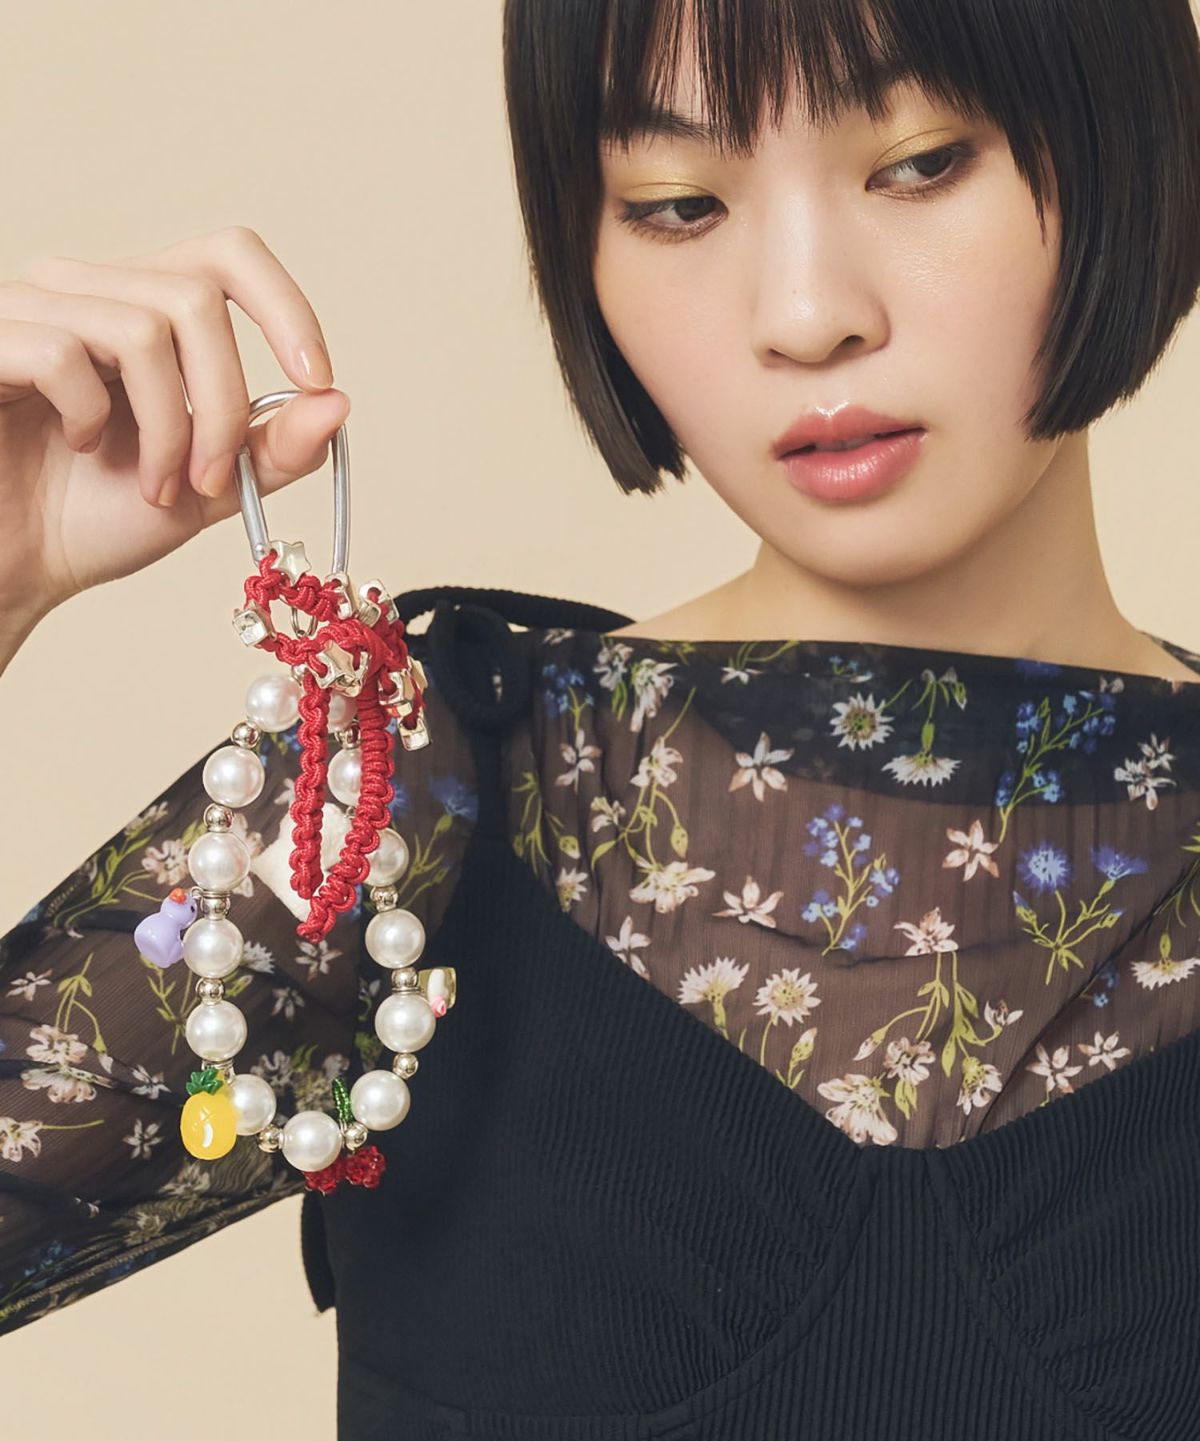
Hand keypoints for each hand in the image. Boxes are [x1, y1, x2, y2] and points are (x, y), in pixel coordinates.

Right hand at [0, 225, 349, 634]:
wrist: (12, 564)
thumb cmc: (93, 519)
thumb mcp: (206, 489)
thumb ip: (271, 449)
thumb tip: (338, 403)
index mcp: (144, 308)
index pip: (228, 255)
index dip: (285, 308)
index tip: (316, 381)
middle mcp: (88, 289)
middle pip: (197, 300)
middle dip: (225, 404)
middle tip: (212, 481)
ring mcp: (31, 305)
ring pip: (142, 329)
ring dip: (168, 429)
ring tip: (154, 487)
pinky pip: (64, 353)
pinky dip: (92, 418)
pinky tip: (79, 448)